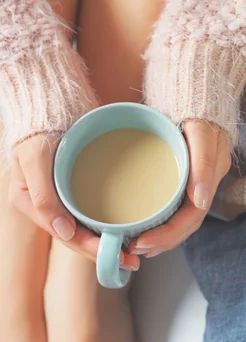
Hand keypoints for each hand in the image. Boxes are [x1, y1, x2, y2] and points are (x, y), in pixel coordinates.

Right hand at [9, 134, 139, 269]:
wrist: (48, 92)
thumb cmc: (38, 123)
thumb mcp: (35, 157)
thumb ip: (42, 195)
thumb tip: (63, 231)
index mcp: (28, 202)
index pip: (63, 235)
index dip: (90, 249)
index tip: (117, 256)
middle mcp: (42, 204)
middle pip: (75, 237)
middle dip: (102, 251)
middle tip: (134, 261)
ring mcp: (57, 195)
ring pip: (83, 227)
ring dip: (106, 241)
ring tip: (134, 250)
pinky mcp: (71, 184)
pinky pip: (89, 210)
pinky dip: (106, 221)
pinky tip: (125, 227)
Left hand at [128, 120, 230, 257]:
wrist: (190, 92)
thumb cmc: (195, 111)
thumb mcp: (202, 132)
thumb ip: (204, 162)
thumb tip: (200, 200)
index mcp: (209, 178)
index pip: (190, 218)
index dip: (167, 235)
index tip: (142, 242)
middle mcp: (201, 186)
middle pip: (183, 226)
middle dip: (159, 242)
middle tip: (132, 249)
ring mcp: (190, 184)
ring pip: (177, 221)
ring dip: (158, 238)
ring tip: (135, 247)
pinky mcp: (178, 180)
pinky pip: (171, 209)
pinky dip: (157, 224)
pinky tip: (143, 230)